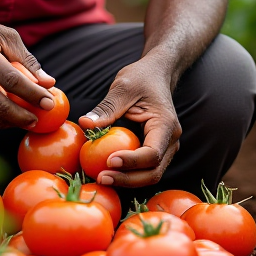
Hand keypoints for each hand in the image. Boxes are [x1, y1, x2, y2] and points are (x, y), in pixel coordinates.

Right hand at [0, 14, 55, 129]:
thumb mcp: (5, 36)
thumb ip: (28, 60)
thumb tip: (49, 83)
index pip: (12, 81)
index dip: (33, 94)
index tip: (49, 102)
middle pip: (1, 106)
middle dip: (25, 117)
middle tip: (41, 118)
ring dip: (14, 122)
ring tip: (30, 117)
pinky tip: (11, 115)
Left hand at [78, 56, 180, 187]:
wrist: (156, 74)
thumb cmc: (141, 78)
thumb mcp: (123, 88)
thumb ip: (106, 108)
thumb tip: (84, 123)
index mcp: (165, 125)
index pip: (153, 153)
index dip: (131, 162)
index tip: (109, 160)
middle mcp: (171, 140)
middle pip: (154, 172)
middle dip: (128, 179)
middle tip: (101, 178)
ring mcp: (166, 147)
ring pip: (151, 175)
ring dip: (127, 181)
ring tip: (102, 178)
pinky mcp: (156, 150)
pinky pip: (145, 169)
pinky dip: (128, 174)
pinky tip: (108, 173)